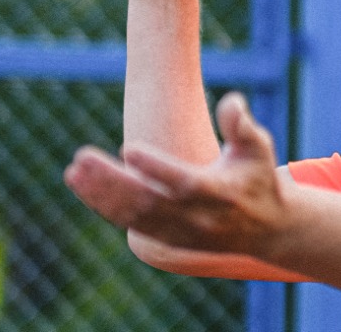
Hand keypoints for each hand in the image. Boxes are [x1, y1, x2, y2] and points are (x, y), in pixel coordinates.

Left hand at [65, 93, 286, 256]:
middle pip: (146, 202)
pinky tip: (83, 185)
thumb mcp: (259, 148)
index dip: (155, 167)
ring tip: (74, 169)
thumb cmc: (258, 176)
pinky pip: (128, 223)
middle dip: (110, 181)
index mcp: (220, 194)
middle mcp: (196, 219)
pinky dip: (104, 205)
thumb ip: (242, 126)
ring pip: (131, 216)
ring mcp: (178, 233)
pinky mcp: (165, 239)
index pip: (182, 182)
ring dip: (99, 194)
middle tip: (81, 156)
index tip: (127, 147)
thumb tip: (231, 101)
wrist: (266, 230)